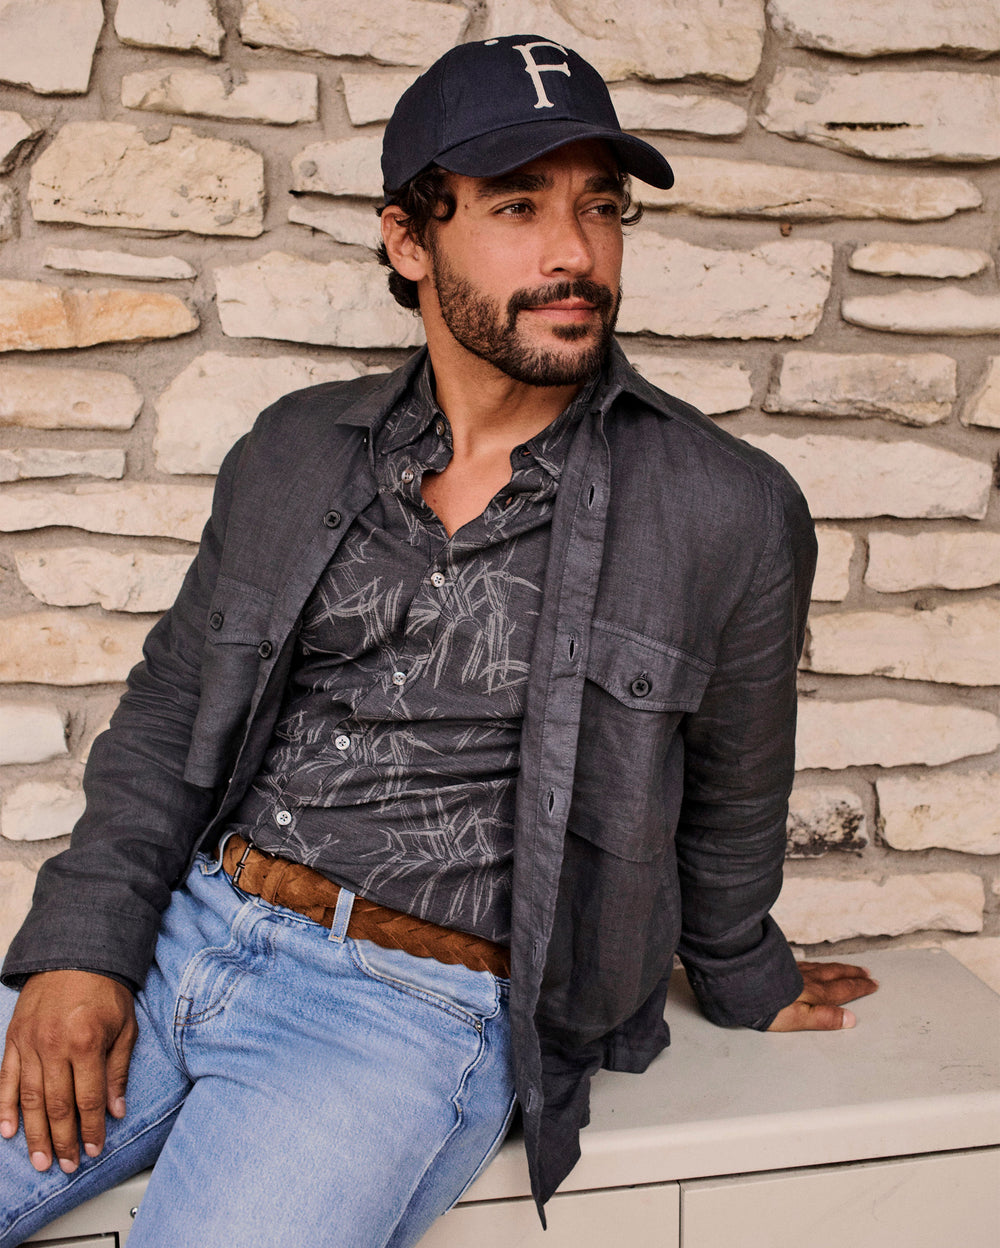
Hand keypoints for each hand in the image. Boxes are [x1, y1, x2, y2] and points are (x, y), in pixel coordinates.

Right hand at [0, 970, 136, 1172]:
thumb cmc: (105, 990)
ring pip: (30, 1099)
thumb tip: (116, 1110)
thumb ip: (118, 1070)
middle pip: (57, 1105)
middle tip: (68, 1165)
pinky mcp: (14, 1039)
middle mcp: (55, 1045)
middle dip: (64, 1140)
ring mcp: (30, 1043)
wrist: (76, 953)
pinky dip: (6, 1108)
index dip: (92, 1129)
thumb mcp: (125, 1026)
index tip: (94, 1150)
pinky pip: (7, 1079)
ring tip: (41, 1160)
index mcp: (87, 1042)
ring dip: (34, 1134)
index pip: (89, 1099)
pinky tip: (8, 1132)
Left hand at [767, 961, 877, 1031]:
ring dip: (839, 968)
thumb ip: (825, 1018)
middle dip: (853, 974)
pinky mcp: (781, 965)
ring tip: (848, 968)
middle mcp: (808, 979)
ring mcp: (794, 970)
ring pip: (823, 967)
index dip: (859, 987)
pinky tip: (814, 964)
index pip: (843, 990)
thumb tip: (850, 1019)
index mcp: (815, 993)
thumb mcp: (799, 1019)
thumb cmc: (768, 1006)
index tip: (873, 984)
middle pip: (836, 975)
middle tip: (867, 973)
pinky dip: (818, 964)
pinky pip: (808, 963)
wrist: (741, 984)